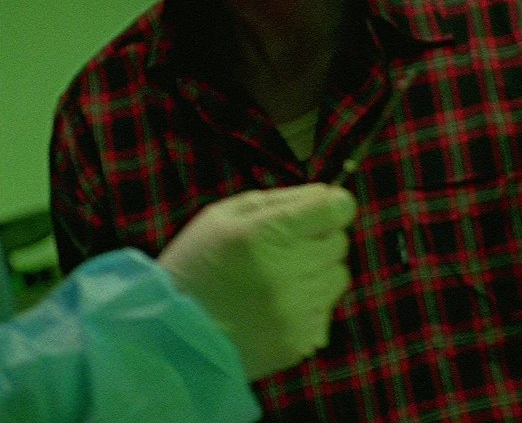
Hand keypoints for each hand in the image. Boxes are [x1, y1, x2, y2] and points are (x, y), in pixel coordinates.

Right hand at [157, 183, 355, 378]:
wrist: (169, 337)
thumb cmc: (196, 265)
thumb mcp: (222, 216)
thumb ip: (280, 200)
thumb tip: (328, 194)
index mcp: (265, 233)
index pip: (337, 208)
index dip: (331, 206)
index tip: (320, 212)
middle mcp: (286, 271)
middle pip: (339, 241)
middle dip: (317, 240)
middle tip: (283, 250)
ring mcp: (296, 310)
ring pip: (338, 276)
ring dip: (316, 273)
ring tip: (277, 281)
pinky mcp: (300, 340)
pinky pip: (326, 309)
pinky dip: (308, 305)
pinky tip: (274, 308)